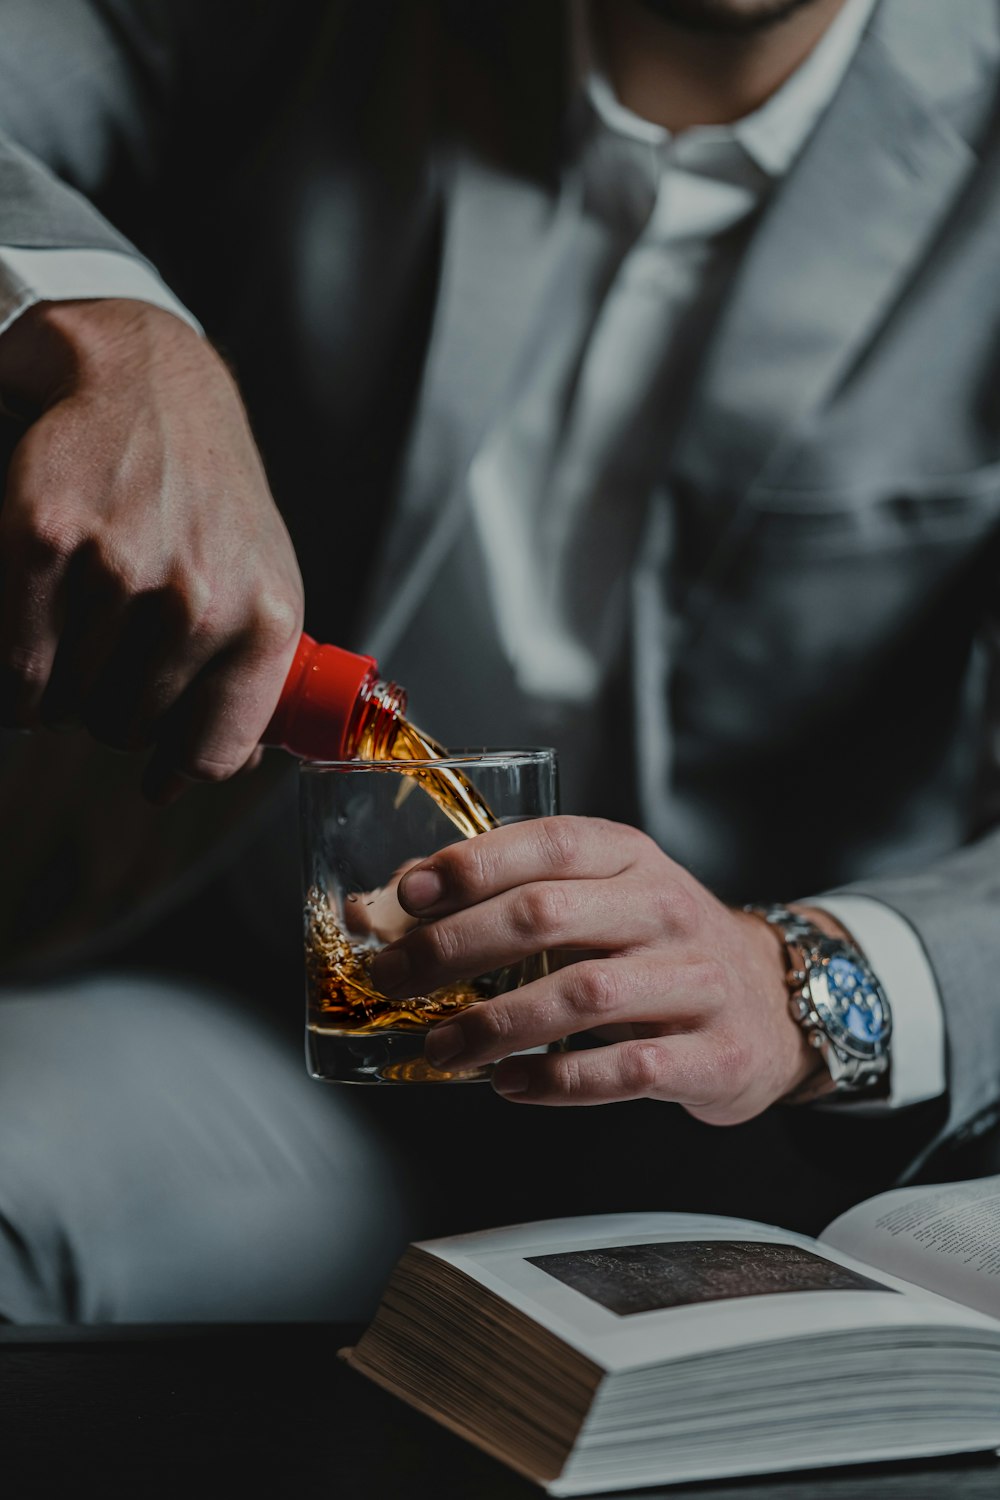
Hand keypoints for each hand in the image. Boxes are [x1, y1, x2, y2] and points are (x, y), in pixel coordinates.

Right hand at [0, 298, 302, 800]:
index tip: (153, 763)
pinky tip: (33, 647)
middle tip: (108, 655)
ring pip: (67, 705)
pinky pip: (21, 668)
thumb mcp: (263, 582)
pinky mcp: (46, 540)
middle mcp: (201, 599)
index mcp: (264, 619)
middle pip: (126, 729)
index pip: (212, 754)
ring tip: (75, 636)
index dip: (171, 766)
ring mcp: (123, 569)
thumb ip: (245, 681)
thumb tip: (189, 778)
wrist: (151, 379)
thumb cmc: (208, 497)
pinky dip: (19, 680)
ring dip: (59, 690)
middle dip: (109, 708)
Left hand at [369, 816, 833, 1121]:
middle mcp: (664, 909)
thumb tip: (387, 907)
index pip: (549, 843)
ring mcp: (696, 980)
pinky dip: (557, 1080)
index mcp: (630, 858)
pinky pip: (625, 1068)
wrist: (774, 1002)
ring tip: (441, 1047)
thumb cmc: (659, 946)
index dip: (473, 865)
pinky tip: (509, 1084)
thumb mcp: (599, 899)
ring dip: (494, 1024)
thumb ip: (508, 897)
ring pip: (581, 995)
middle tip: (396, 977)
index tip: (409, 893)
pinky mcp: (714, 1053)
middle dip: (455, 948)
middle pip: (547, 916)